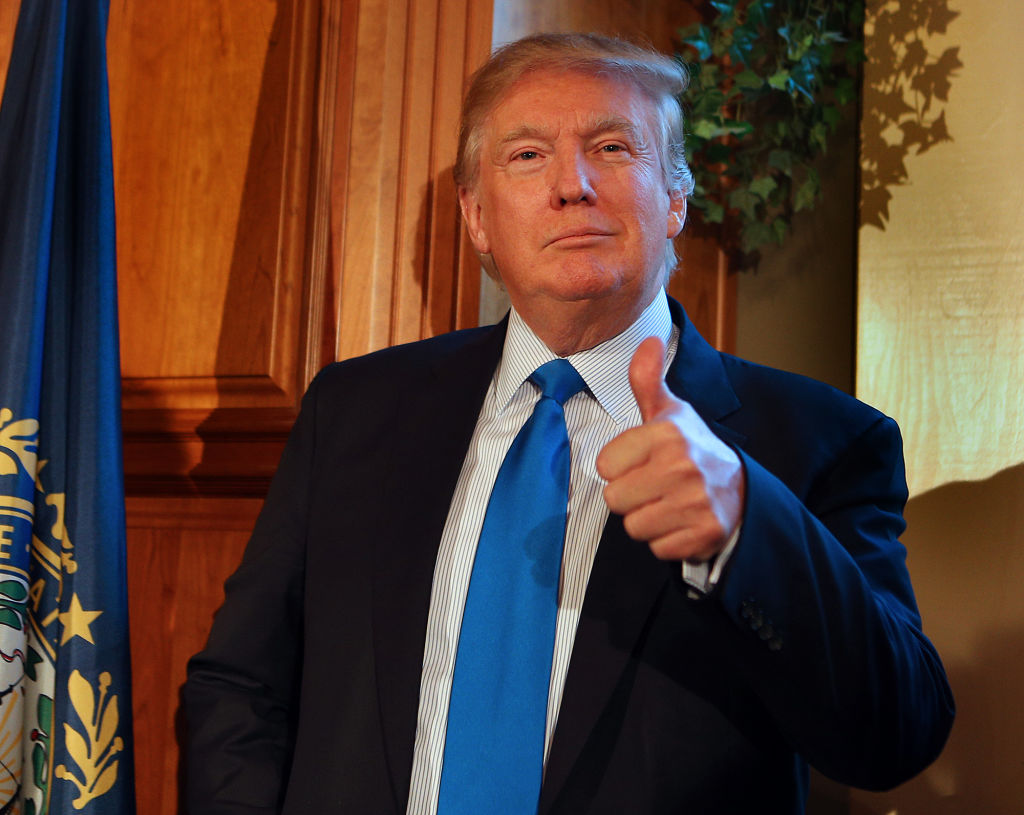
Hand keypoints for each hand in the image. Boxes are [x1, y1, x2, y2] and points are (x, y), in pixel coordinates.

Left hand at [596, 337, 744, 561]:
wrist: (742, 490)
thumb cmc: (693, 449)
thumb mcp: (671, 412)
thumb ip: (648, 380)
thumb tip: (648, 340)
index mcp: (668, 433)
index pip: (604, 465)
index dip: (619, 466)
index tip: (642, 461)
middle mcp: (682, 465)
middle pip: (615, 499)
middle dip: (630, 496)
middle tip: (655, 486)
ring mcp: (696, 501)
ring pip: (634, 526)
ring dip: (647, 520)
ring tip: (668, 503)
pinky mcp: (705, 533)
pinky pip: (658, 548)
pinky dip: (667, 540)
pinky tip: (682, 521)